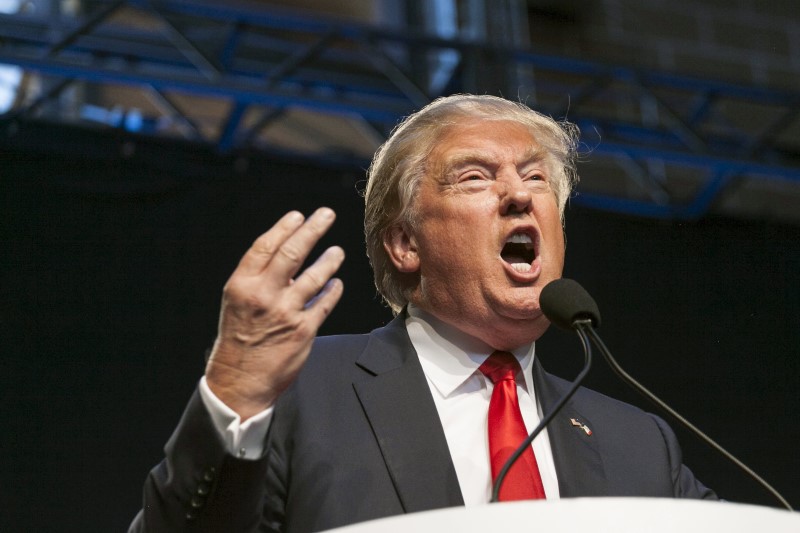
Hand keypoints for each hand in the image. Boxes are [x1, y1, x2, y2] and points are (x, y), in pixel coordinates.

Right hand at [205, 208, 344, 419]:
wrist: (240, 381)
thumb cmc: (239, 337)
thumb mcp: (238, 303)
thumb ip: (259, 279)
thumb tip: (286, 252)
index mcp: (242, 285)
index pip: (265, 246)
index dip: (283, 228)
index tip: (298, 215)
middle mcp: (263, 295)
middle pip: (293, 253)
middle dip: (312, 229)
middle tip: (327, 214)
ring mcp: (285, 312)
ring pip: (315, 276)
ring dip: (329, 260)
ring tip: (337, 252)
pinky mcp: (303, 331)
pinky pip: (324, 303)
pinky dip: (333, 290)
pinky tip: (336, 284)